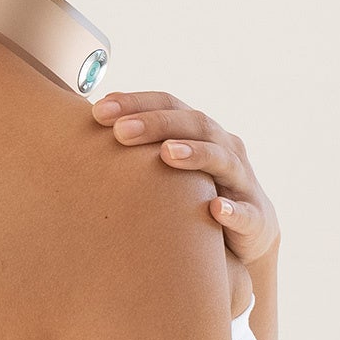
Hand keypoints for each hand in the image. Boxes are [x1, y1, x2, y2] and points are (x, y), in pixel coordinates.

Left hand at [91, 91, 279, 266]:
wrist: (245, 236)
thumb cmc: (192, 190)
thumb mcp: (164, 164)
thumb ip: (135, 142)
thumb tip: (81, 121)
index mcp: (197, 128)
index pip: (167, 103)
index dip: (135, 102)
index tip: (98, 110)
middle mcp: (223, 145)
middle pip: (192, 123)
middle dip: (155, 124)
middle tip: (120, 131)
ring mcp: (243, 179)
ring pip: (222, 158)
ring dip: (194, 153)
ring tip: (167, 154)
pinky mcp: (257, 219)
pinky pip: (247, 212)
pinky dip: (233, 210)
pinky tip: (216, 209)